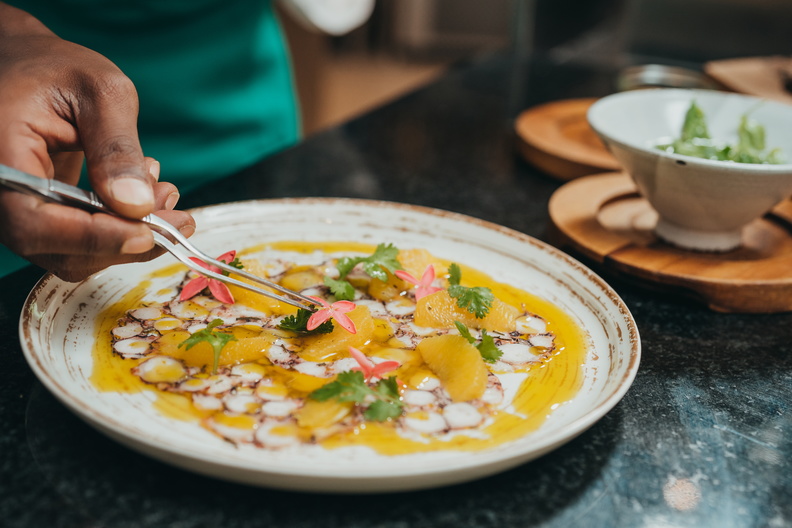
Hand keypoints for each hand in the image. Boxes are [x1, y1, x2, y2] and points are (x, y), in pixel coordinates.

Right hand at [0, 4, 194, 280]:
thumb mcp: (99, 91)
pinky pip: (77, 241)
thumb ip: (117, 147)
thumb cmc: (55, 68)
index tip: (149, 232)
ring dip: (129, 236)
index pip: (34, 221)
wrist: (30, 66)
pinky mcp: (40, 215)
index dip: (93, 237)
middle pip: (56, 249)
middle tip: (178, 217)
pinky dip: (120, 229)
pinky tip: (148, 198)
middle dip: (125, 240)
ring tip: (165, 194)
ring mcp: (17, 208)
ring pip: (71, 254)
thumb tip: (137, 206)